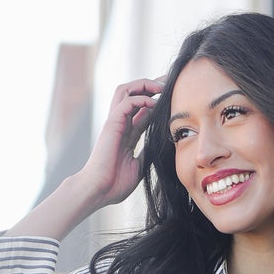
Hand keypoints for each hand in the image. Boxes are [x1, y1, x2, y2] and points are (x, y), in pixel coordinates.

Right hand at [78, 77, 165, 207]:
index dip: (158, 100)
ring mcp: (115, 122)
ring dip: (145, 85)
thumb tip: (160, 147)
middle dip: (152, 84)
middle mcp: (120, 124)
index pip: (143, 109)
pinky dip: (141, 98)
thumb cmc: (115, 184)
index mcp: (127, 133)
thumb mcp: (139, 166)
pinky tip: (154, 103)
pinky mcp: (111, 124)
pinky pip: (126, 102)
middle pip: (134, 93)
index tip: (175, 96)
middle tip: (170, 82)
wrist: (99, 191)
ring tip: (162, 86)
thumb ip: (148, 153)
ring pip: (127, 90)